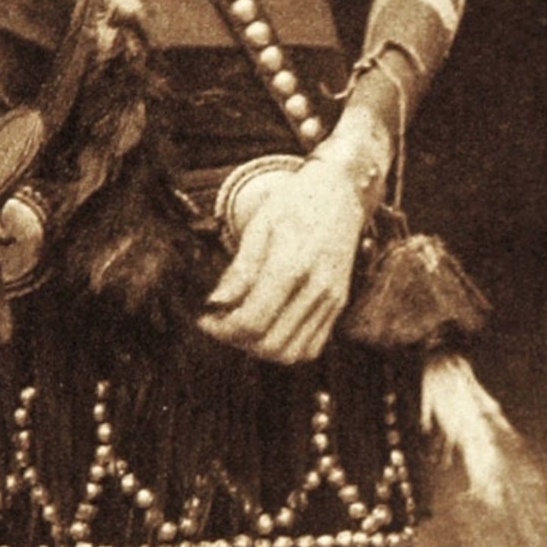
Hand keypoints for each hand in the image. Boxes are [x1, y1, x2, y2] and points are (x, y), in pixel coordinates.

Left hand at [199, 160, 367, 363]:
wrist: (341, 193)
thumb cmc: (296, 202)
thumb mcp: (259, 226)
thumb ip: (240, 270)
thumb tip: (216, 302)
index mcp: (292, 265)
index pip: (253, 321)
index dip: (222, 328)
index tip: (205, 318)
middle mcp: (317, 289)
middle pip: (271, 345)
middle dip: (237, 341)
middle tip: (220, 324)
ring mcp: (331, 300)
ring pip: (292, 353)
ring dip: (261, 350)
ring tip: (243, 327)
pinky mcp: (338, 305)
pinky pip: (312, 347)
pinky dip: (287, 348)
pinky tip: (269, 327)